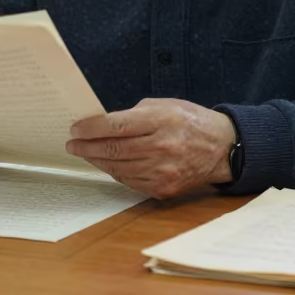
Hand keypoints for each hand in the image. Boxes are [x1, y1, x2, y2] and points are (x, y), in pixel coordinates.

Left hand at [65, 98, 235, 198]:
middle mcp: (161, 147)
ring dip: (97, 161)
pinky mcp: (163, 189)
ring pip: (117, 168)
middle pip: (113, 149)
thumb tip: (103, 124)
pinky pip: (129, 182)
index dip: (90, 128)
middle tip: (73, 144)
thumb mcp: (164, 105)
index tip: (76, 128)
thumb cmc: (190, 121)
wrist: (221, 148)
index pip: (116, 126)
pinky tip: (107, 164)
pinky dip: (115, 173)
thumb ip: (134, 114)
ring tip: (86, 153)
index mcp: (161, 121)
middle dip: (87, 147)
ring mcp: (162, 171)